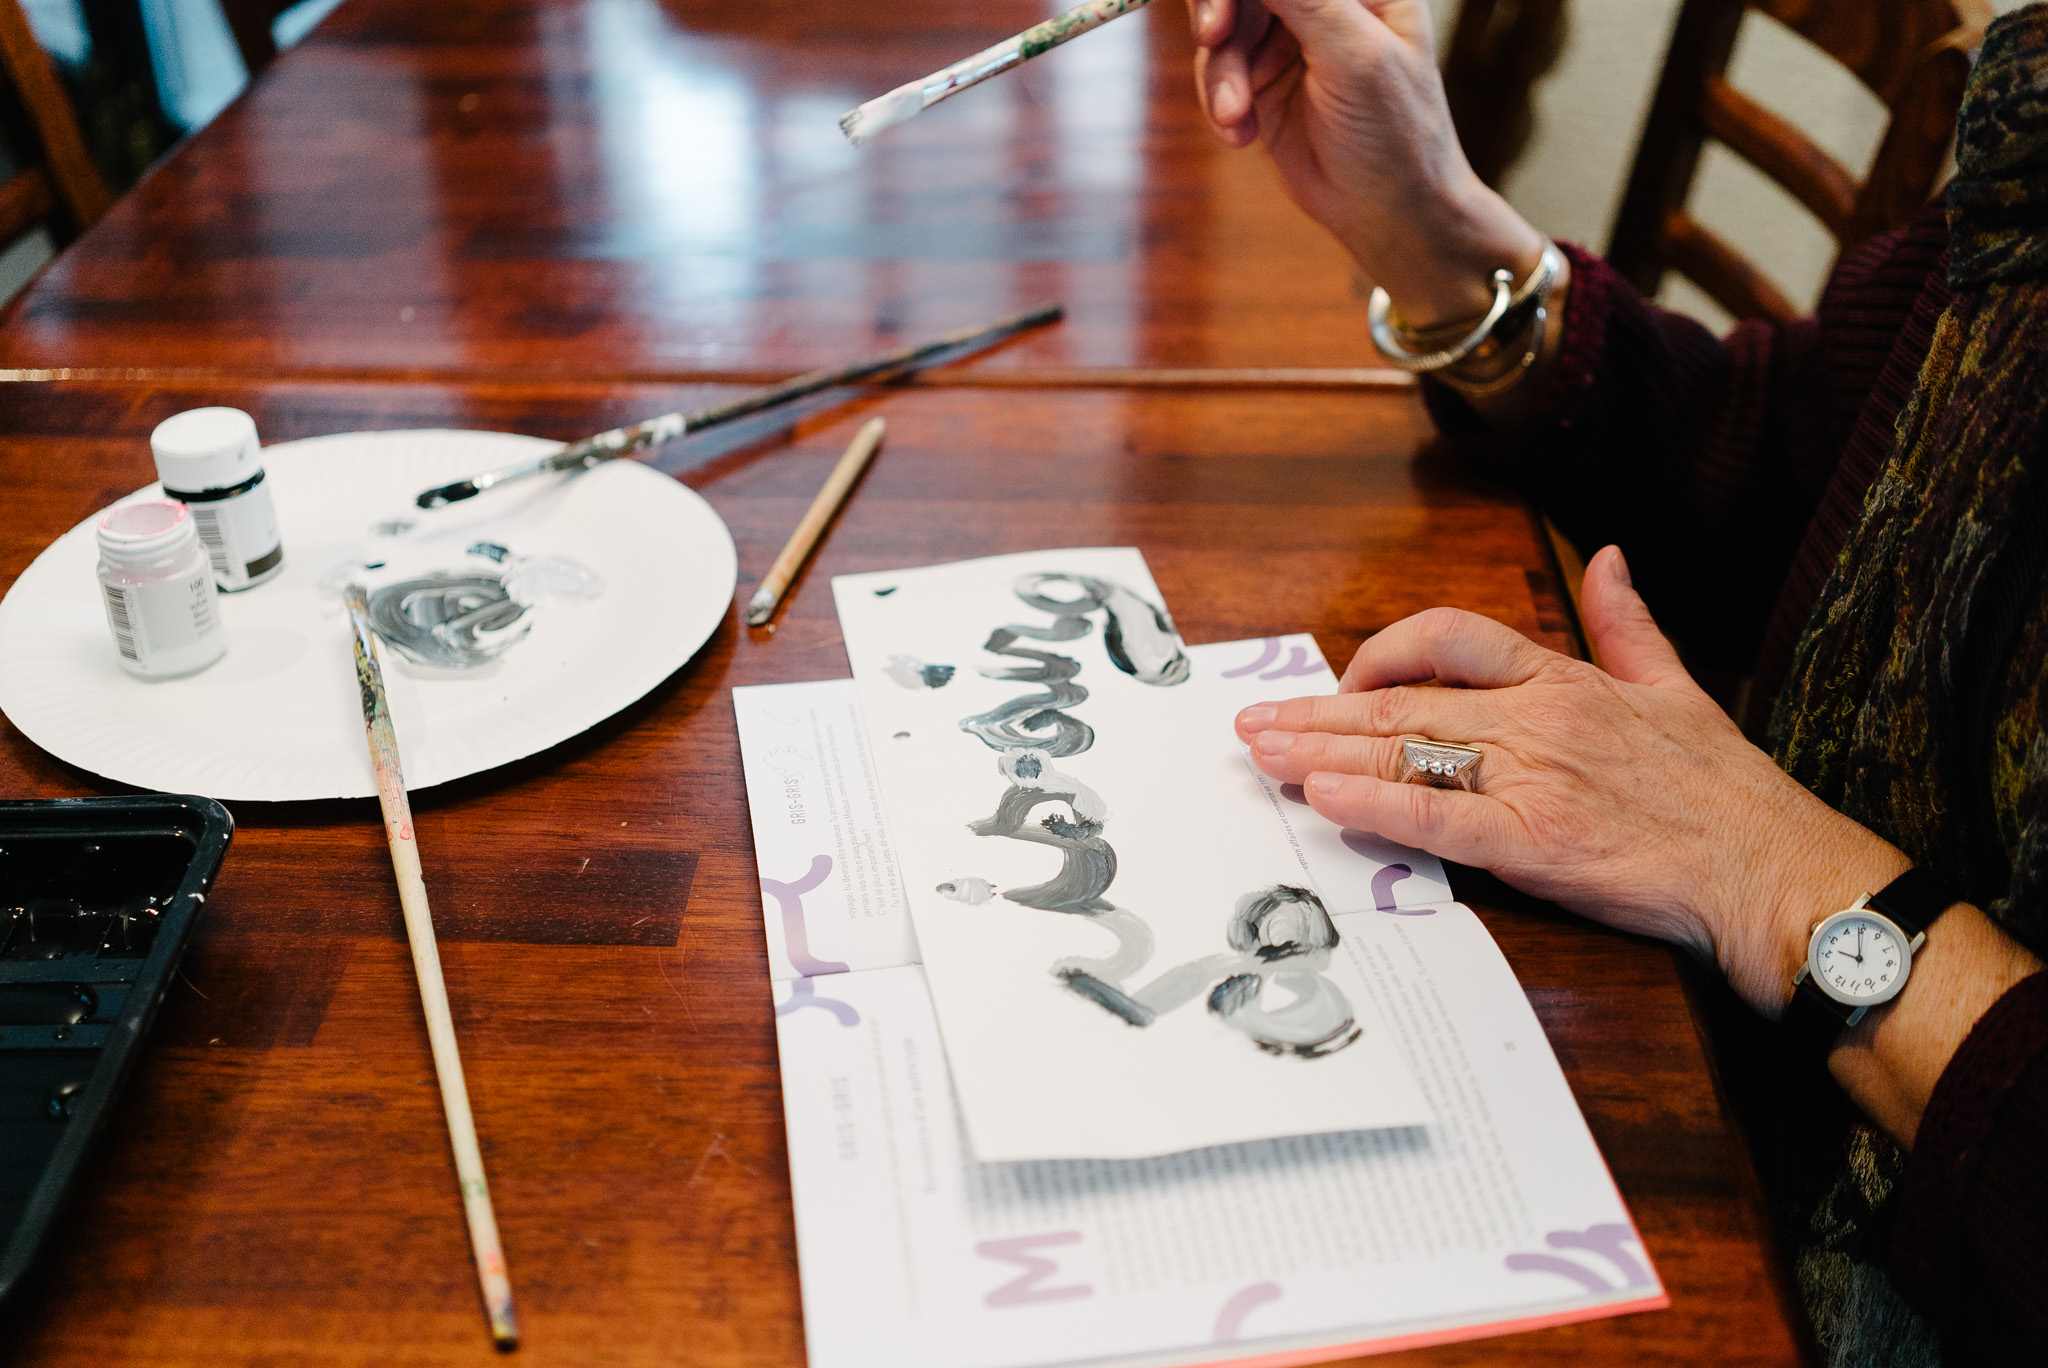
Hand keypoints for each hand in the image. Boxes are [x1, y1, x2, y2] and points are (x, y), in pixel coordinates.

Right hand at [1185, 0, 1543, 327]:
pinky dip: (1220, 103)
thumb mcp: (1354, 54)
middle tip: (1212, 39)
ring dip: (1221, 74)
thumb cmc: (1397, 135)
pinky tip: (1242, 134)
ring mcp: (1290, 40)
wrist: (1388, 214)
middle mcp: (1324, 2)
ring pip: (1224, 29)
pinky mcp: (1264, 82)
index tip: (1222, 14)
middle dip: (1222, 13)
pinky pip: (1219, 72)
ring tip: (1236, 118)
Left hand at [1232, 546, 1911, 1014]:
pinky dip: (1375, 806)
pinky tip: (1324, 798)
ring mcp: (1536, 780)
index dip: (1384, 654)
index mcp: (1565, 681)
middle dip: (1318, 713)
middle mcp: (1541, 720)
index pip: (1451, 638)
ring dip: (1322, 754)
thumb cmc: (1726, 792)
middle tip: (1253, 724)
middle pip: (1404, 702)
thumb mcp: (1677, 686)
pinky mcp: (1537, 845)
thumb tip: (1608, 558)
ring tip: (1263, 756)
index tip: (1340, 682)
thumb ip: (1627, 622)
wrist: (1774, 871)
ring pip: (1407, 753)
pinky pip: (1439, 817)